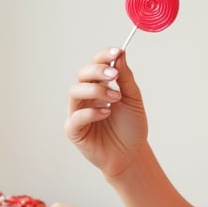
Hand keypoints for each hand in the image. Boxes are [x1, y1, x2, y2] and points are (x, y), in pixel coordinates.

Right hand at [64, 48, 148, 177]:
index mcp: (99, 86)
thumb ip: (126, 78)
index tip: (117, 51)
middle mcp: (86, 97)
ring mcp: (78, 112)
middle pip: (82, 74)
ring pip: (76, 92)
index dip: (103, 56)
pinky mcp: (74, 130)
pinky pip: (76, 117)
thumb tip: (120, 54)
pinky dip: (90, 112)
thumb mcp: (133, 100)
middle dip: (98, 71)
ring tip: (115, 97)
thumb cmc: (131, 127)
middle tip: (114, 75)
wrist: (132, 155)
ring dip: (96, 90)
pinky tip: (106, 113)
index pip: (95, 65)